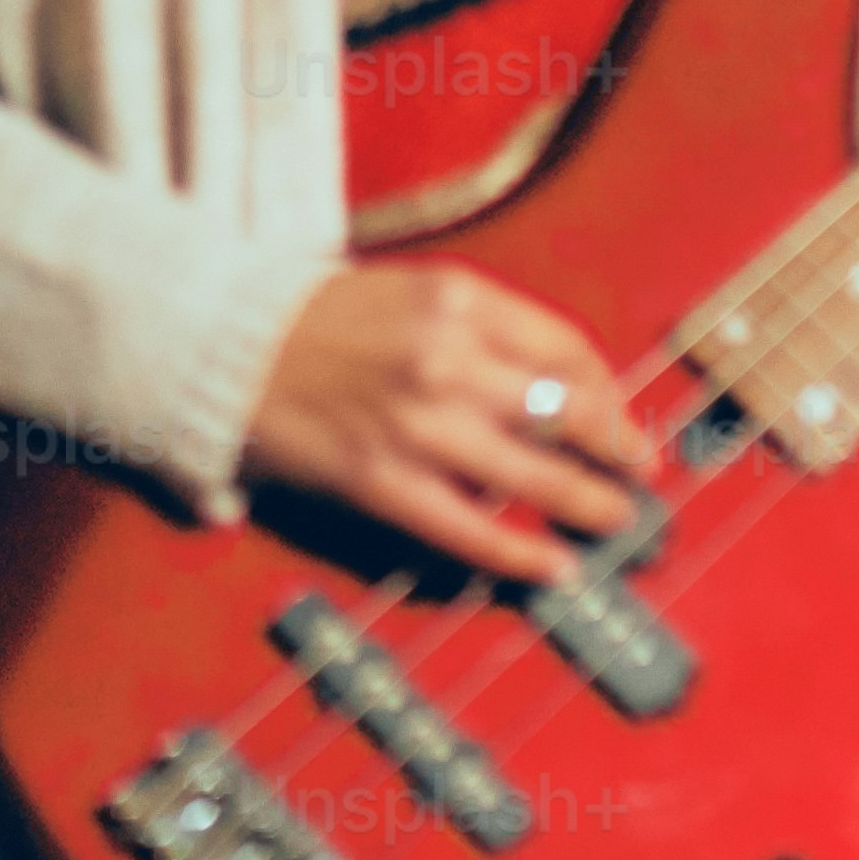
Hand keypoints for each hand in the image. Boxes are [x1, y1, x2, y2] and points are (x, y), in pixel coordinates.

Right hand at [243, 261, 671, 571]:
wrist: (216, 345)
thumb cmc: (313, 319)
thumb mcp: (405, 292)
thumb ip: (476, 330)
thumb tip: (549, 391)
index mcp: (456, 298)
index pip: (566, 349)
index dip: (608, 391)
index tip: (620, 414)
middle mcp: (448, 358)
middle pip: (569, 412)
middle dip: (619, 450)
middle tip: (642, 473)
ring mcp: (418, 425)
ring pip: (536, 475)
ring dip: (590, 505)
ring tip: (614, 523)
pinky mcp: (383, 482)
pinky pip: (473, 529)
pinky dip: (522, 554)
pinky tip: (551, 568)